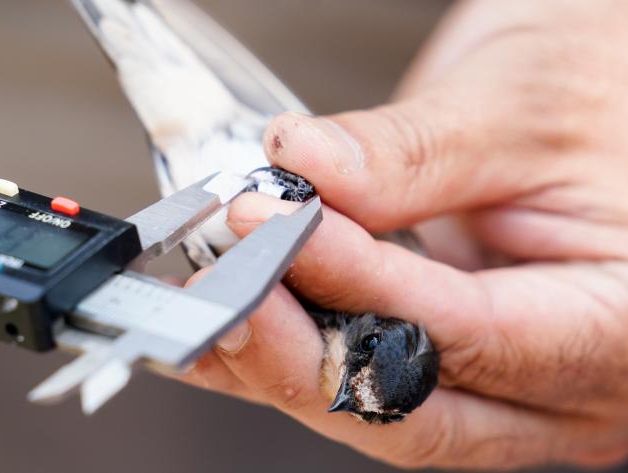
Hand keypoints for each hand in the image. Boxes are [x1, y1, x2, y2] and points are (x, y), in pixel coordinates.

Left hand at [180, 1, 627, 468]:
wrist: (608, 79)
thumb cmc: (607, 81)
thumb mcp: (521, 103)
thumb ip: (411, 153)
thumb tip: (306, 171)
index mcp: (623, 326)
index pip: (470, 335)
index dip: (360, 288)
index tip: (275, 232)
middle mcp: (565, 382)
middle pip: (414, 409)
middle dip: (301, 356)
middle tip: (223, 292)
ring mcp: (503, 378)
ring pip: (376, 407)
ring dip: (282, 357)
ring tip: (209, 301)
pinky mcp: (448, 353)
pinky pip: (362, 373)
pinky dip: (292, 346)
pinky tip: (233, 312)